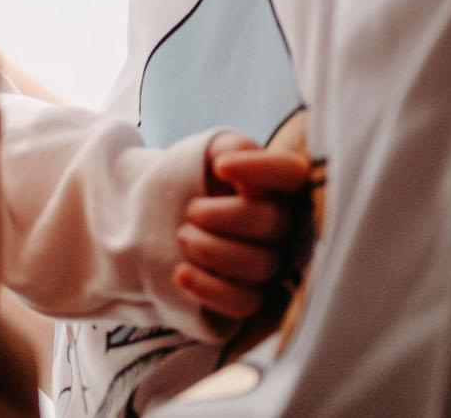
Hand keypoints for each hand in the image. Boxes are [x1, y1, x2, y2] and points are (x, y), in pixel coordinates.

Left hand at [174, 131, 312, 321]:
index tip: (220, 167)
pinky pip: (245, 303)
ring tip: (182, 236)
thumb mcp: (204, 153)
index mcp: (275, 186)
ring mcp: (270, 265)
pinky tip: (182, 273)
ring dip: (213, 250)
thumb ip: (227, 147)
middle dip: (224, 215)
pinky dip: (211, 289)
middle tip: (190, 210)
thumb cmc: (190, 183)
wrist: (158, 222)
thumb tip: (237, 156)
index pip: (292, 173)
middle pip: (274, 223)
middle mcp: (283, 227)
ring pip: (261, 265)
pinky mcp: (251, 299)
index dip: (262, 169)